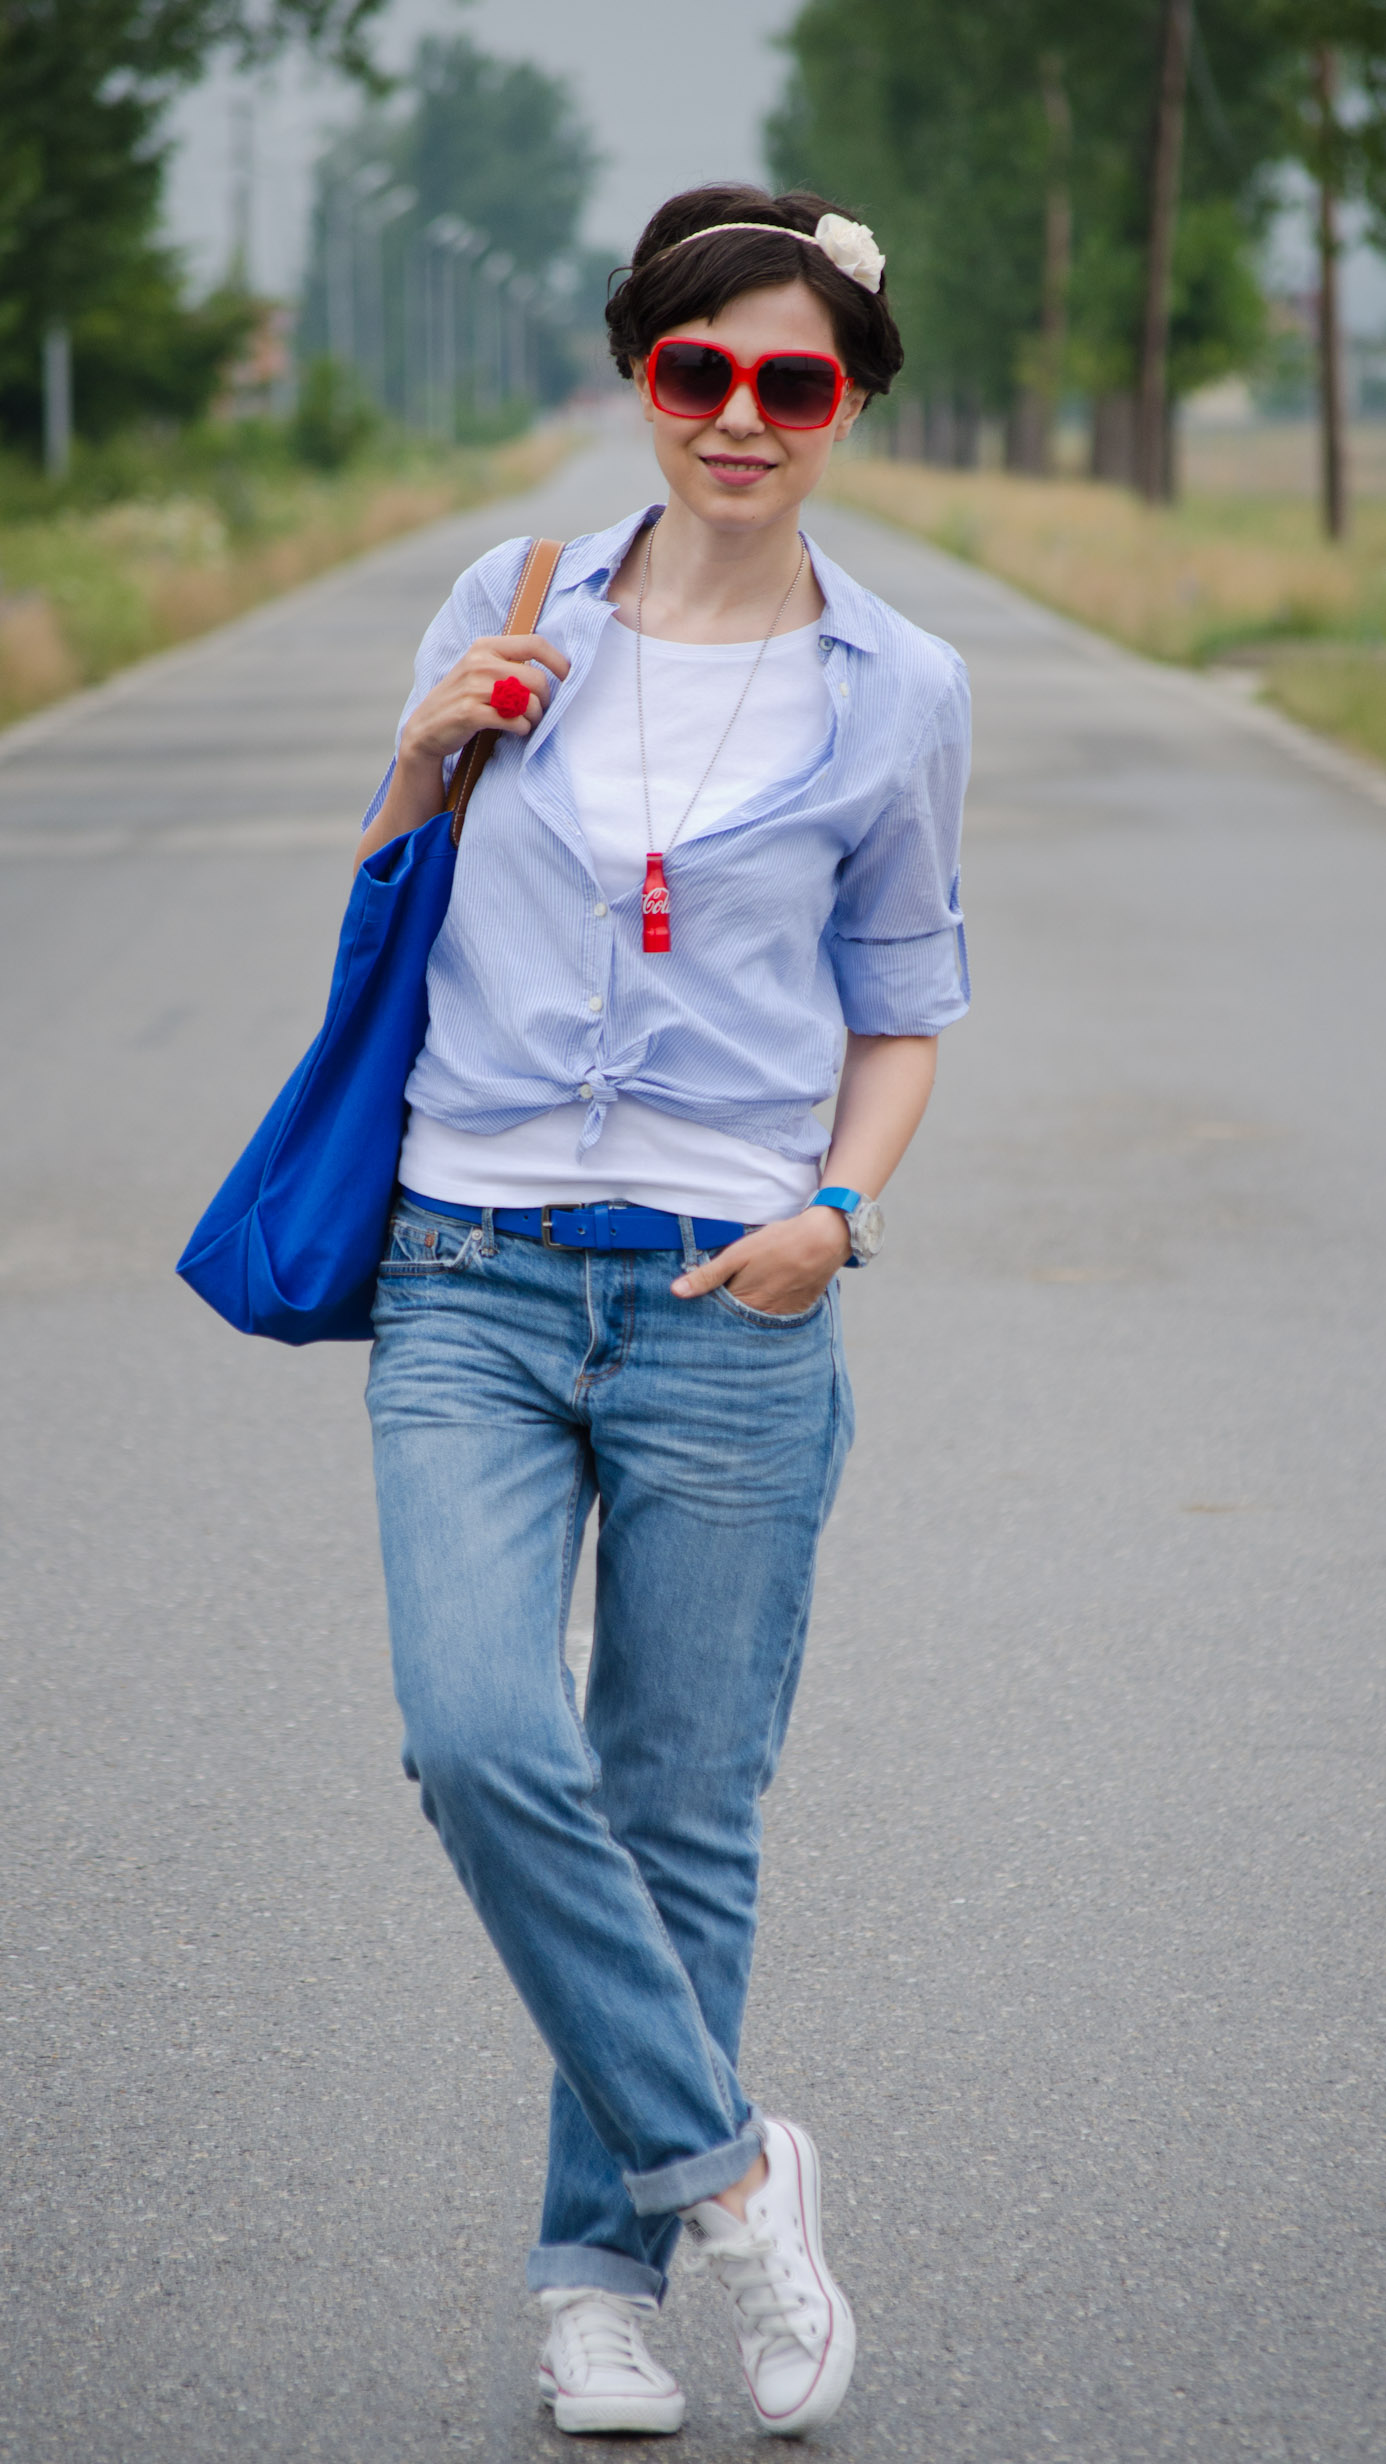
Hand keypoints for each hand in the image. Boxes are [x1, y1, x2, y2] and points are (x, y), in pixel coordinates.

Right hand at [398, 630, 569, 769]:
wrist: (426, 727)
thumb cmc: (463, 698)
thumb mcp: (481, 671)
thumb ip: (510, 664)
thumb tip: (554, 669)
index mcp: (485, 646)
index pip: (535, 643)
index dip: (559, 661)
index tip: (569, 678)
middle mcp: (479, 663)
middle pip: (537, 679)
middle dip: (546, 700)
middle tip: (541, 711)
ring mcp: (473, 688)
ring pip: (528, 702)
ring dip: (535, 717)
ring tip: (527, 722)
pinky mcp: (470, 713)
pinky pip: (514, 721)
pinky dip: (521, 729)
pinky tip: (516, 730)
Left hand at [671, 1206, 850, 1313]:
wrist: (823, 1239)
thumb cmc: (778, 1243)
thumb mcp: (737, 1254)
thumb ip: (707, 1275)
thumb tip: (676, 1292)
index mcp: (744, 1304)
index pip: (717, 1316)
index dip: (708, 1309)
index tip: (701, 1305)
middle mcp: (763, 1316)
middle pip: (737, 1321)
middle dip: (728, 1314)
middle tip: (727, 1298)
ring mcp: (782, 1315)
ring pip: (757, 1320)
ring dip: (750, 1313)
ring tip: (751, 1293)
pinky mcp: (798, 1310)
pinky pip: (778, 1317)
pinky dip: (770, 1310)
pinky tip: (770, 1293)